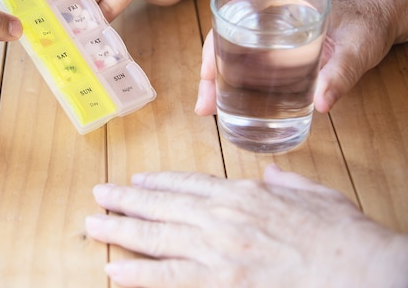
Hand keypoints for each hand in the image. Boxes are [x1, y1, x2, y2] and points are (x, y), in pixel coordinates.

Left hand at [86, 166, 407, 286]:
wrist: (361, 270)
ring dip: (119, 231)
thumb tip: (270, 175)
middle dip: (125, 201)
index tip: (137, 181)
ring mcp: (218, 250)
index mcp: (243, 194)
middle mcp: (222, 217)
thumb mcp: (314, 196)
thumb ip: (285, 183)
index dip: (158, 183)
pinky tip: (113, 270)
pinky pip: (168, 277)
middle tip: (98, 195)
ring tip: (92, 225)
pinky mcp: (221, 282)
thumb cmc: (342, 236)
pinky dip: (136, 274)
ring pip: (155, 238)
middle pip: (162, 206)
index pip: (188, 184)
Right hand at [195, 0, 407, 115]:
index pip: (232, 23)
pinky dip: (239, 81)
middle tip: (205, 108)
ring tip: (213, 109)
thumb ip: (341, 74)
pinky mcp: (283, 48)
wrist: (387, 11)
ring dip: (221, 81)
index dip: (211, 52)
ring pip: (235, 55)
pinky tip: (236, 101)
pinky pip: (252, 62)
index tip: (208, 81)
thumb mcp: (358, 47)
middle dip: (210, 75)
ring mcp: (274, 33)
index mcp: (280, 6)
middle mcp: (270, 17)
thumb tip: (321, 105)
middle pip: (226, 43)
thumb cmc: (372, 20)